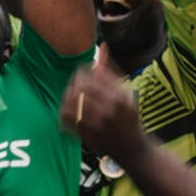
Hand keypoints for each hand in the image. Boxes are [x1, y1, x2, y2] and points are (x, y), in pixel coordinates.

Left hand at [59, 45, 144, 160]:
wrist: (132, 149)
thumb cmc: (129, 117)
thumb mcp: (126, 93)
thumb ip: (112, 71)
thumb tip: (102, 47)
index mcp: (120, 98)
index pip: (94, 75)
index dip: (85, 70)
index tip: (83, 72)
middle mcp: (109, 111)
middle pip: (81, 87)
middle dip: (75, 81)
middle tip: (75, 82)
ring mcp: (96, 124)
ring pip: (72, 101)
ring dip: (68, 95)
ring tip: (71, 94)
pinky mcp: (86, 135)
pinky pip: (67, 119)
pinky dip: (63, 111)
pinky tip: (68, 108)